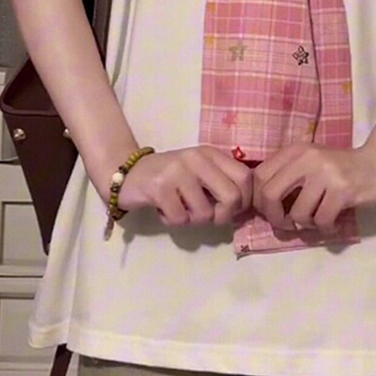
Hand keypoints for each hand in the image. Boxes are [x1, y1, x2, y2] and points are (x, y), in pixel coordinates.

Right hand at [116, 145, 252, 226]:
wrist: (129, 173)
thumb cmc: (170, 178)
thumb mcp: (200, 173)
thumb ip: (222, 183)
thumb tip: (246, 209)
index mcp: (211, 153)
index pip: (245, 177)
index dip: (244, 200)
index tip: (232, 210)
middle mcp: (196, 158)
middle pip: (231, 197)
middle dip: (222, 216)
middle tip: (207, 216)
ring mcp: (177, 172)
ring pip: (204, 213)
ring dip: (192, 220)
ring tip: (179, 208)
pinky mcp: (159, 188)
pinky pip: (180, 219)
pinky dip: (172, 221)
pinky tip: (164, 209)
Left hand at [252, 131, 375, 232]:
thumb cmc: (343, 168)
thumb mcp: (311, 163)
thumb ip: (288, 176)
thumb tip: (263, 206)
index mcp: (295, 150)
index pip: (258, 176)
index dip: (259, 200)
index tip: (272, 211)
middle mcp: (307, 158)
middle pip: (270, 194)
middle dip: (275, 218)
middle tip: (288, 225)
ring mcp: (325, 173)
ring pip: (298, 213)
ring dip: (306, 225)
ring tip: (318, 221)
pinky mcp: (343, 190)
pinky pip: (322, 220)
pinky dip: (326, 229)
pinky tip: (334, 224)